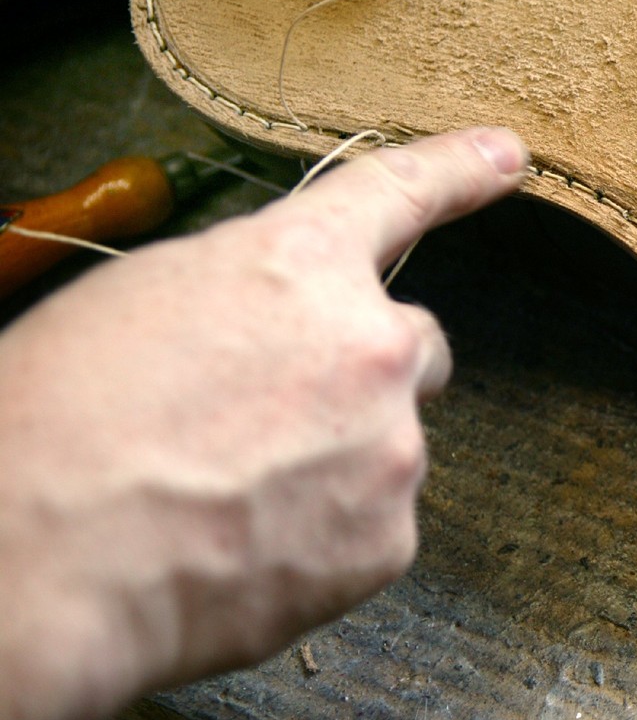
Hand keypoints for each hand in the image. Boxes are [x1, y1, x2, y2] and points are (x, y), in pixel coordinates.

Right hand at [0, 128, 524, 719]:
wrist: (41, 563)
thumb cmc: (51, 425)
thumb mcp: (134, 304)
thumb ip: (237, 299)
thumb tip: (265, 332)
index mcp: (295, 265)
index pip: (396, 193)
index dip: (457, 169)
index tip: (507, 156)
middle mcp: (369, 344)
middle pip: (411, 347)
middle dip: (360, 376)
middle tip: (270, 420)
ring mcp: (390, 446)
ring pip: (386, 447)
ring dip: (333, 465)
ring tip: (225, 499)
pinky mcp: (388, 540)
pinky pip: (371, 530)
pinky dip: (322, 542)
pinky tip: (243, 552)